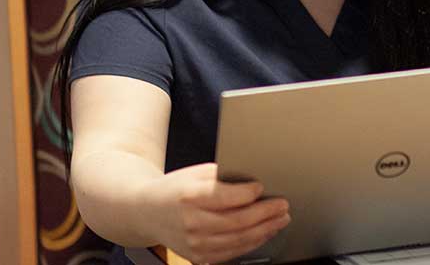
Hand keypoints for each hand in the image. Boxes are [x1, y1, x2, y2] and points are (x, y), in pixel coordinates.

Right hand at [147, 163, 290, 263]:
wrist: (146, 212)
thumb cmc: (174, 190)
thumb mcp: (194, 173)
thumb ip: (222, 175)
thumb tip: (252, 176)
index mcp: (189, 197)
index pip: (226, 197)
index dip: (249, 193)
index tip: (262, 187)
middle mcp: (192, 223)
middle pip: (238, 222)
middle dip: (266, 214)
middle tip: (282, 206)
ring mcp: (195, 243)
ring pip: (238, 240)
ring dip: (265, 230)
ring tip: (280, 220)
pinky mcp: (198, 257)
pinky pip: (232, 252)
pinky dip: (251, 243)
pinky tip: (263, 233)